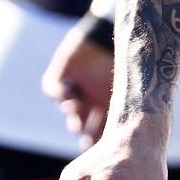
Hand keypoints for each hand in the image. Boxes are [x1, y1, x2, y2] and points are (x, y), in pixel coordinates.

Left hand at [43, 22, 114, 144]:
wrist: (109, 34)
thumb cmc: (124, 63)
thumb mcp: (128, 91)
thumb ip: (125, 111)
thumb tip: (118, 134)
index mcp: (106, 103)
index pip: (97, 127)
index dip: (94, 138)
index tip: (93, 146)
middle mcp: (90, 97)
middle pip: (81, 122)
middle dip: (81, 126)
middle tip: (84, 131)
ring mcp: (75, 86)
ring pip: (67, 107)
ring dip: (71, 110)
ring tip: (78, 105)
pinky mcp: (61, 73)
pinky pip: (51, 88)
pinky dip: (57, 92)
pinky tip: (67, 92)